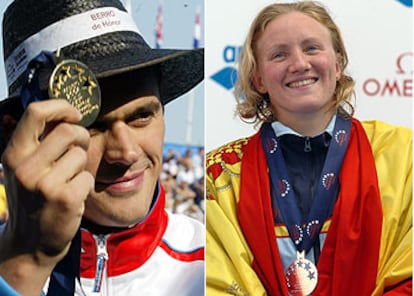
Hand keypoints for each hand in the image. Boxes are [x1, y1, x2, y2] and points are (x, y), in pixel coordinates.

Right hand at [0, 99, 93, 293]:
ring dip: (81, 165)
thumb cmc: (33, 200)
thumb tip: (65, 114)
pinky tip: (73, 196)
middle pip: (69, 130)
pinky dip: (85, 184)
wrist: (30, 243)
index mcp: (13, 154)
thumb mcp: (24, 169)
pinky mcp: (65, 199)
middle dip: (81, 137)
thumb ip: (39, 143)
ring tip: (69, 180)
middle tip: (78, 150)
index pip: (35, 112)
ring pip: (81, 154)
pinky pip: (88, 176)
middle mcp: (25, 167)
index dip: (60, 107)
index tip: (74, 114)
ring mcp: (44, 184)